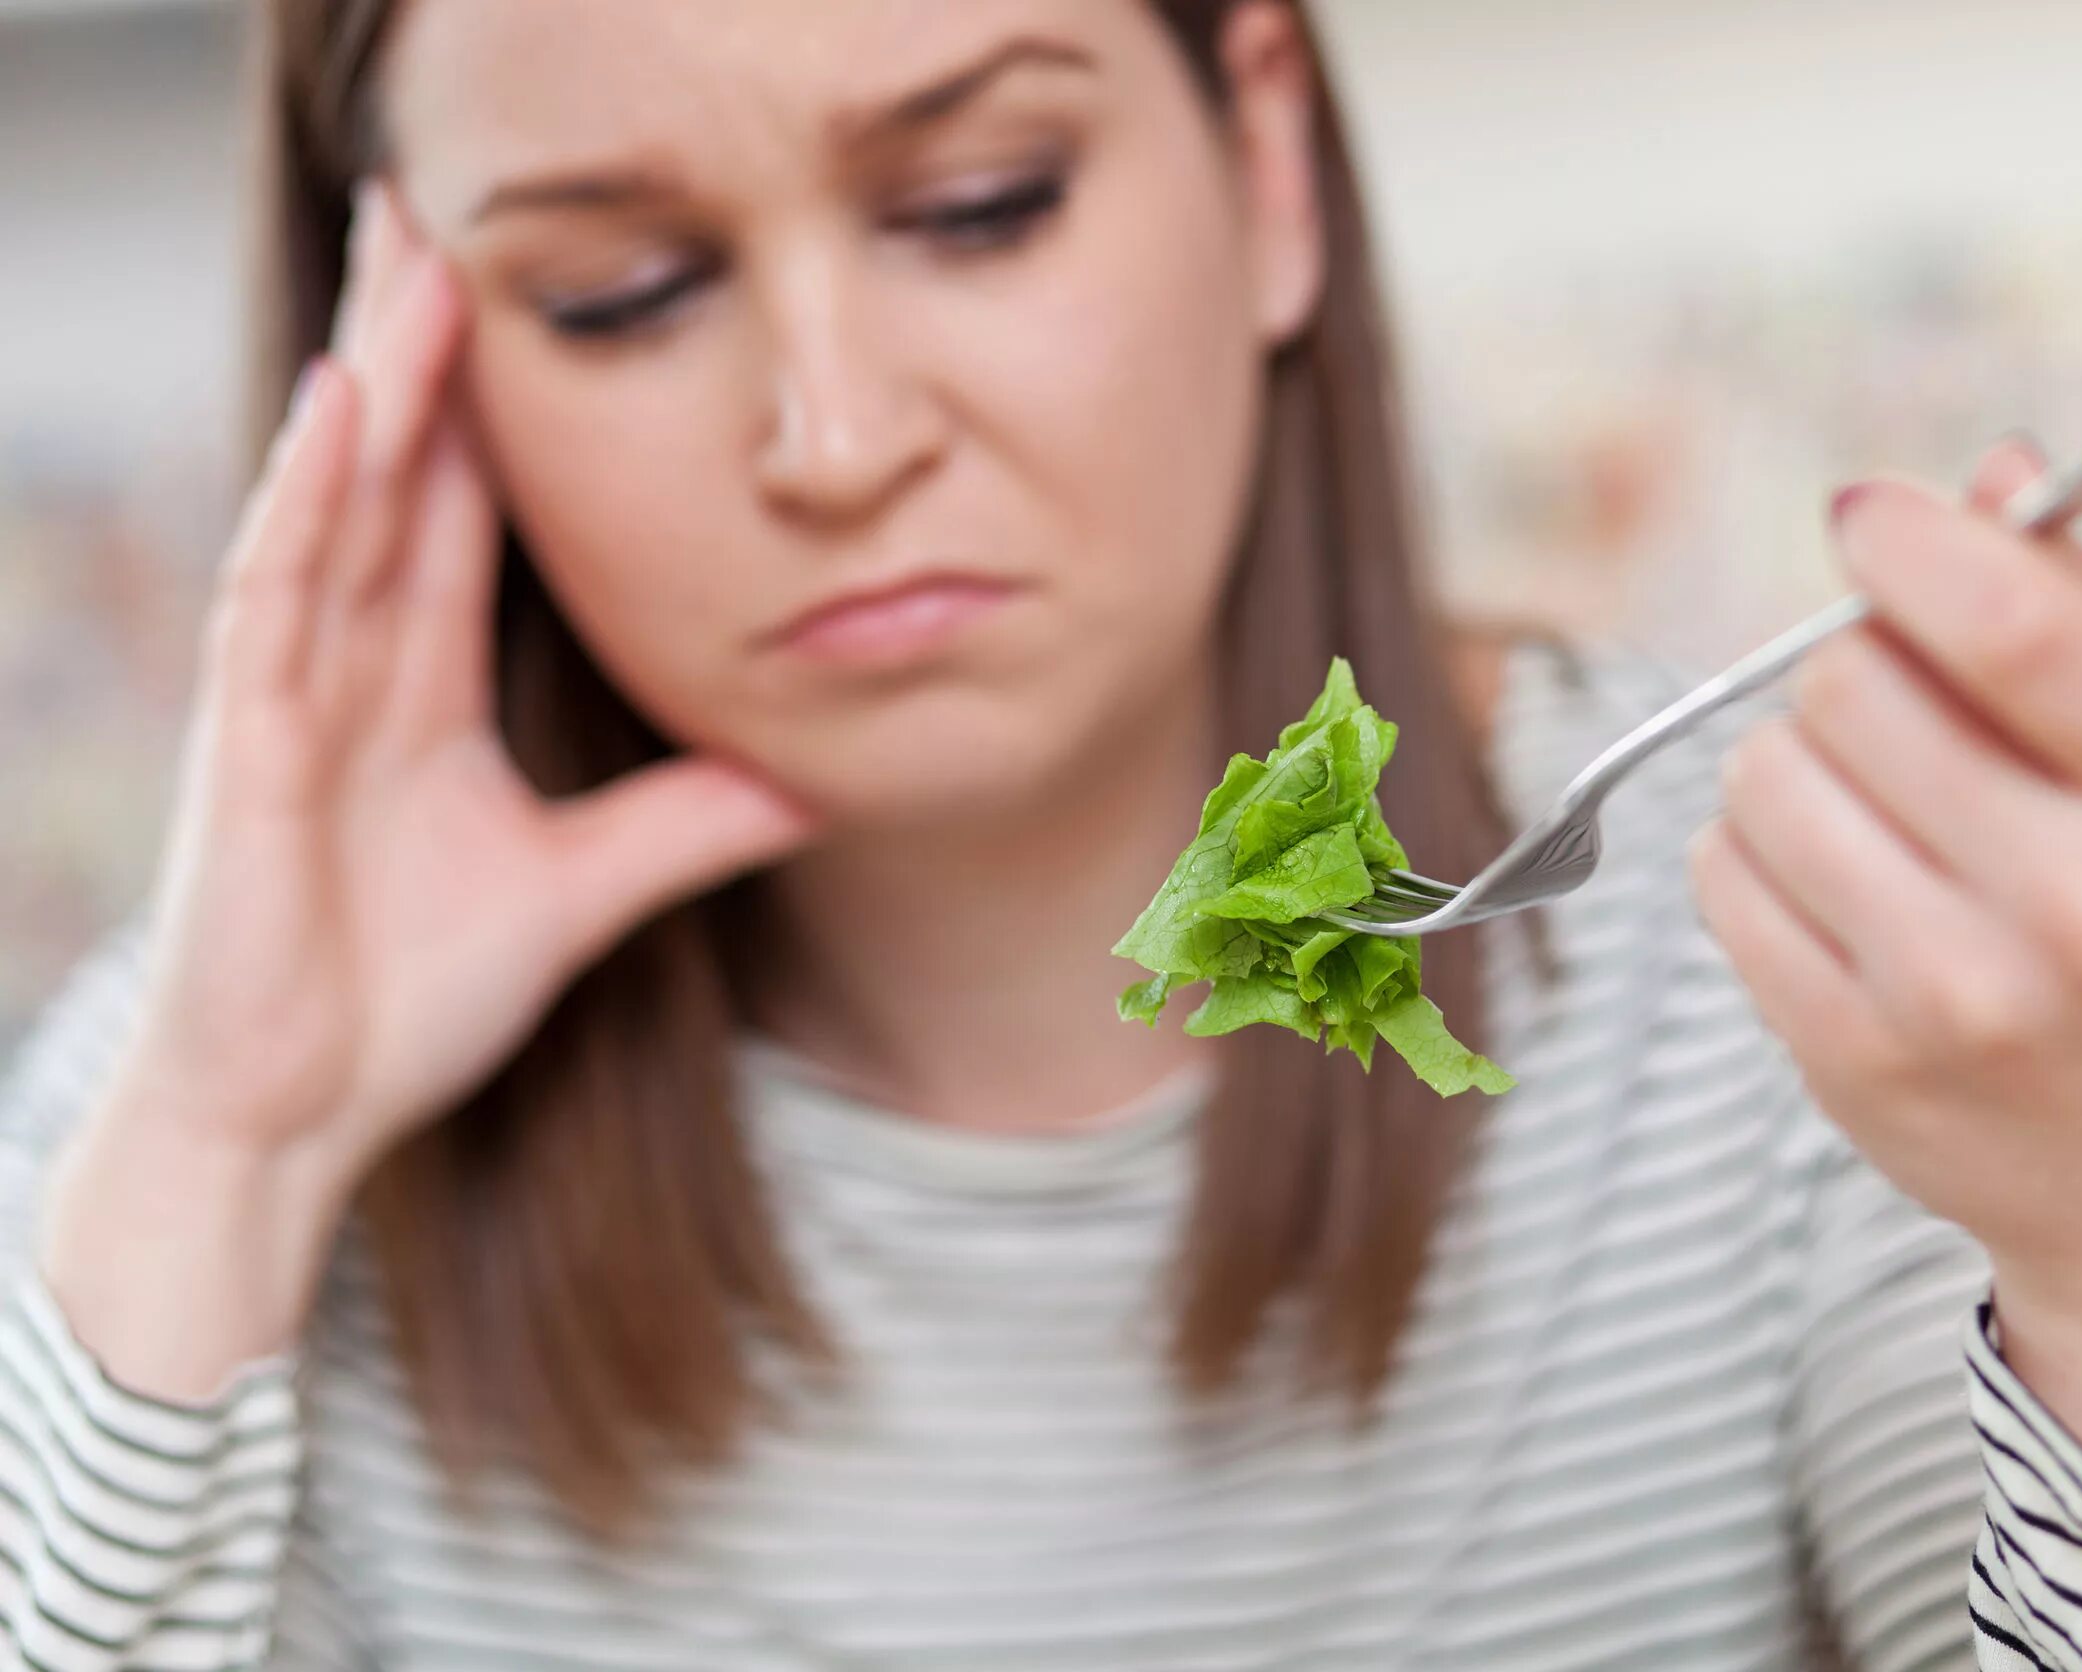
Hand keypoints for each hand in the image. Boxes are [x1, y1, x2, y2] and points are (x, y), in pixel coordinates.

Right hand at [93, 178, 826, 1196]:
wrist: (301, 1115)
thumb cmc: (404, 1000)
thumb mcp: (582, 891)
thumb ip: (688, 823)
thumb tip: (813, 782)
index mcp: (422, 686)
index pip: (467, 513)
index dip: (496, 409)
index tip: (537, 305)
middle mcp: (353, 665)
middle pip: (397, 472)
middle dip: (420, 347)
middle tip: (447, 212)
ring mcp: (293, 694)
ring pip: (338, 501)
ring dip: (376, 380)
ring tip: (411, 256)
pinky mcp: (253, 742)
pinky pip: (278, 593)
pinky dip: (309, 497)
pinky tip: (342, 408)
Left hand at [1687, 440, 2081, 1528]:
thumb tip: (1985, 474)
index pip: (2011, 622)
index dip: (1909, 544)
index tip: (1866, 521)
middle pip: (1848, 683)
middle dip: (1858, 671)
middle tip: (1908, 721)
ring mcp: (1958, 996)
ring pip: (1762, 775)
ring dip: (1796, 767)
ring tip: (1882, 817)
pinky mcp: (1851, 1059)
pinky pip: (1720, 878)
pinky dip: (1757, 858)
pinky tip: (1842, 892)